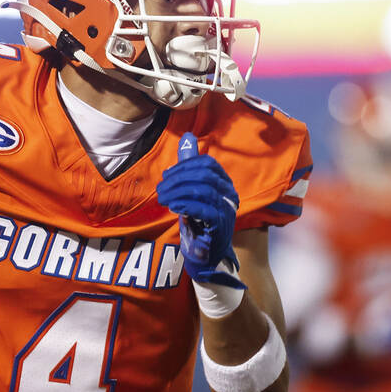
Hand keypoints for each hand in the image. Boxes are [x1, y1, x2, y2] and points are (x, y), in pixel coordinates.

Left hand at [156, 132, 244, 289]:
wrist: (207, 254)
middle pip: (204, 175)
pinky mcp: (220, 225)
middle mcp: (229, 194)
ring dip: (177, 192)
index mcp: (224, 183)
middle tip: (161, 189)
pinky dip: (186, 205)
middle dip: (178, 178)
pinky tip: (173, 207)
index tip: (167, 176)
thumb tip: (187, 136)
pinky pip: (204, 209)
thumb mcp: (191, 190)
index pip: (207, 163)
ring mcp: (227, 209)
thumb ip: (189, 166)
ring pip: (203, 190)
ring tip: (162, 198)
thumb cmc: (199, 221)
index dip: (184, 166)